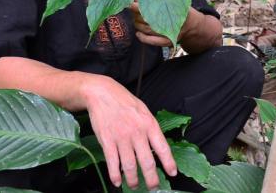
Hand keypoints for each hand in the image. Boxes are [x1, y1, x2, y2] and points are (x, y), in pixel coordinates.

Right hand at [82, 75, 176, 189]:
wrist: (102, 93)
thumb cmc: (124, 102)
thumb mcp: (143, 110)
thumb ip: (150, 128)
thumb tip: (158, 146)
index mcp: (149, 124)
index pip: (163, 148)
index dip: (169, 163)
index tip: (172, 173)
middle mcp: (137, 132)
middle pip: (147, 162)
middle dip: (152, 179)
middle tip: (153, 187)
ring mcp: (122, 137)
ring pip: (130, 166)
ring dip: (133, 180)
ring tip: (134, 186)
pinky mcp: (107, 141)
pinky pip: (113, 162)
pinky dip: (115, 175)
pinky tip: (117, 181)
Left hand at [129, 1, 201, 46]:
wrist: (192, 24)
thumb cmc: (179, 9)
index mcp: (170, 9)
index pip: (148, 8)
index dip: (137, 5)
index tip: (131, 2)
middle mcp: (168, 22)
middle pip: (144, 19)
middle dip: (136, 13)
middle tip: (134, 8)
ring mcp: (167, 33)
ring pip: (145, 29)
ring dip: (137, 23)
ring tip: (135, 18)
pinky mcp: (166, 42)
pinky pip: (151, 41)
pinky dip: (142, 38)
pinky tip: (137, 33)